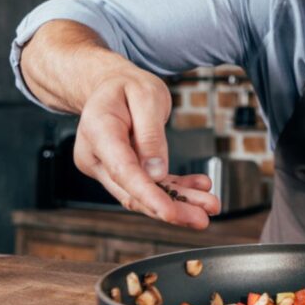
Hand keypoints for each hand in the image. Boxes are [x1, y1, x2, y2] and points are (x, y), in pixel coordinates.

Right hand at [73, 66, 220, 227]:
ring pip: (142, 194)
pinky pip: (147, 185)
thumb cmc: (126, 85)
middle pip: (133, 191)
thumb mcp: (146, 95)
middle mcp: (96, 155)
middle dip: (170, 208)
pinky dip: (173, 190)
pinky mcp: (119, 171)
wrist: (109, 85)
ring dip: (176, 203)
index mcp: (98, 131)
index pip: (123, 171)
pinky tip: (197, 189)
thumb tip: (157, 172)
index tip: (171, 213)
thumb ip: (150, 134)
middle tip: (202, 219)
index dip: (148, 195)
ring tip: (208, 206)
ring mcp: (105, 167)